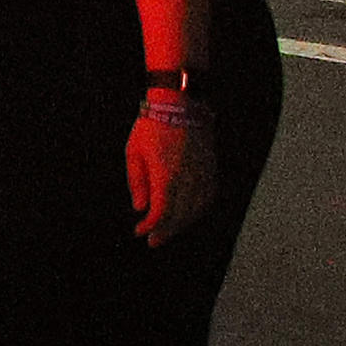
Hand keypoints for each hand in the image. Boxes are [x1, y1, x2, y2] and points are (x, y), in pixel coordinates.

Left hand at [128, 106, 213, 244]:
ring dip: (183, 224)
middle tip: (153, 241)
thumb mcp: (133, 153)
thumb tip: (140, 208)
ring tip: (168, 232)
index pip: (161, 211)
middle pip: (180, 214)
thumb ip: (137, 182)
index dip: (151, 226)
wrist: (179, 104)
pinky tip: (188, 216)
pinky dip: (198, 210)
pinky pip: (208, 196)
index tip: (139, 232)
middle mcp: (188, 177)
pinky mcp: (211, 168)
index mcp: (166, 174)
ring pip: (197, 208)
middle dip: (166, 231)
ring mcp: (203, 172)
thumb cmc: (151, 127)